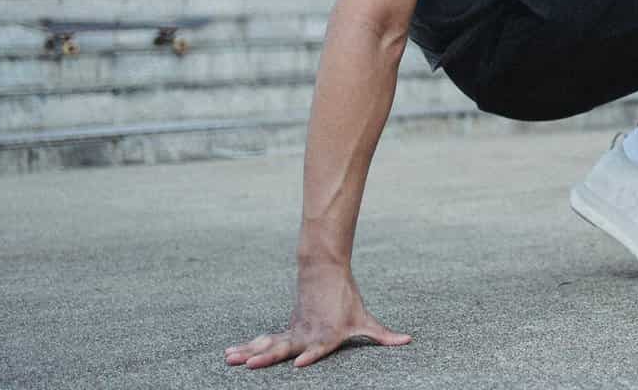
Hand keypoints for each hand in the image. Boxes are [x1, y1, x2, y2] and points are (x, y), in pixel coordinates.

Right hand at [225, 264, 410, 369]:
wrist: (325, 271)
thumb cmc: (347, 300)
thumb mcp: (366, 319)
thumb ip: (384, 335)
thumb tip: (408, 340)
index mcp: (327, 335)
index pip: (318, 348)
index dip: (310, 356)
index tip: (299, 363)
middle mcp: (307, 334)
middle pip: (285, 347)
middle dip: (268, 357)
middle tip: (252, 365)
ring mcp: (293, 331)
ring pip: (268, 344)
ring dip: (249, 352)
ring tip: (230, 359)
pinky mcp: (285, 330)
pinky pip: (264, 341)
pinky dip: (247, 347)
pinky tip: (230, 354)